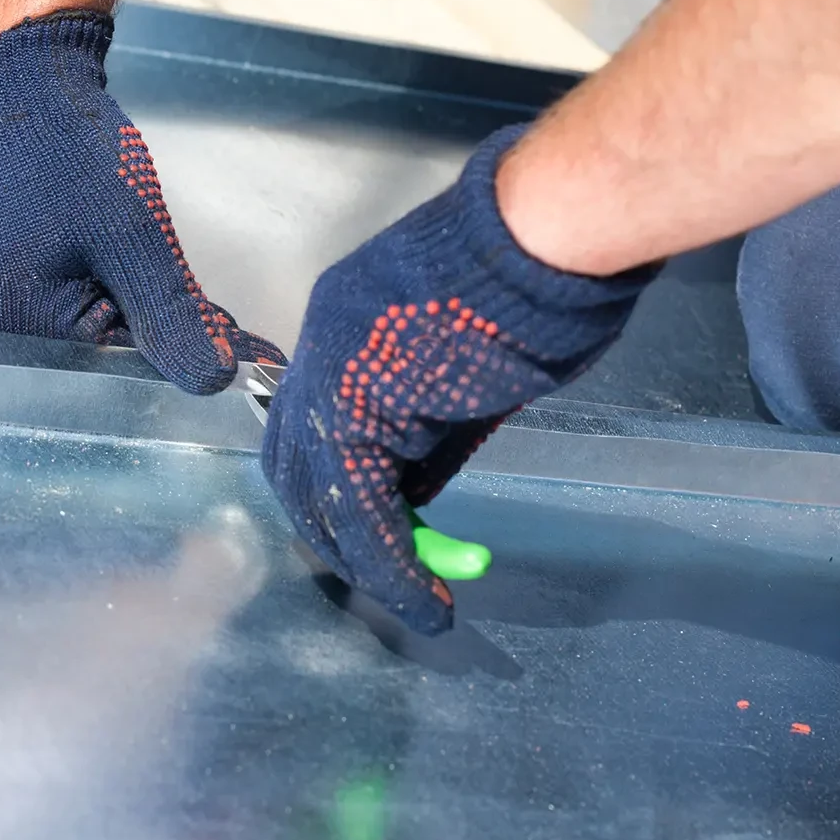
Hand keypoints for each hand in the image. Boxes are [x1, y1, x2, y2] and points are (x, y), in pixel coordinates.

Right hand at [0, 11, 283, 392]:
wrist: (13, 77)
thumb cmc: (59, 150)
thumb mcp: (132, 237)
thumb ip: (173, 315)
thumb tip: (216, 382)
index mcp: (20, 338)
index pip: (124, 376)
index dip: (192, 363)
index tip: (257, 361)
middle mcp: (6, 336)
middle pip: (113, 362)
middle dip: (181, 346)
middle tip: (254, 342)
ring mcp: (11, 306)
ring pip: (108, 334)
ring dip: (162, 321)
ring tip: (221, 316)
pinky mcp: (24, 281)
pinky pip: (90, 308)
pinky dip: (134, 298)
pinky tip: (169, 288)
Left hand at [260, 125, 654, 633]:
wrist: (541, 235)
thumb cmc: (532, 280)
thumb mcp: (470, 368)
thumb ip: (434, 429)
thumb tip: (418, 492)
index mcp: (344, 325)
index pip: (322, 429)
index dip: (345, 491)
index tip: (391, 533)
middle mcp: (319, 350)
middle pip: (298, 467)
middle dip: (339, 535)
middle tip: (390, 580)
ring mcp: (328, 375)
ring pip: (321, 497)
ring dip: (366, 564)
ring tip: (417, 604)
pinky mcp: (353, 411)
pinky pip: (359, 512)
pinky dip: (390, 567)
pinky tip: (425, 599)